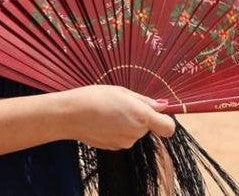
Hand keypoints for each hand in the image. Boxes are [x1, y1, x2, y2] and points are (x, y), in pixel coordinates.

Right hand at [61, 85, 176, 150]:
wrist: (70, 114)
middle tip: (119, 105)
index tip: (155, 113)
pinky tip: (102, 122)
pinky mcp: (113, 147)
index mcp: (142, 116)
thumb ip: (144, 101)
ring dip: (126, 124)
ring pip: (133, 132)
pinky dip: (115, 131)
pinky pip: (122, 138)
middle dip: (138, 117)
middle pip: (147, 127)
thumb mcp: (121, 91)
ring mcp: (125, 142)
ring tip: (107, 112)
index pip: (168, 127)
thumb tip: (162, 106)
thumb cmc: (94, 97)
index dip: (165, 121)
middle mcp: (136, 132)